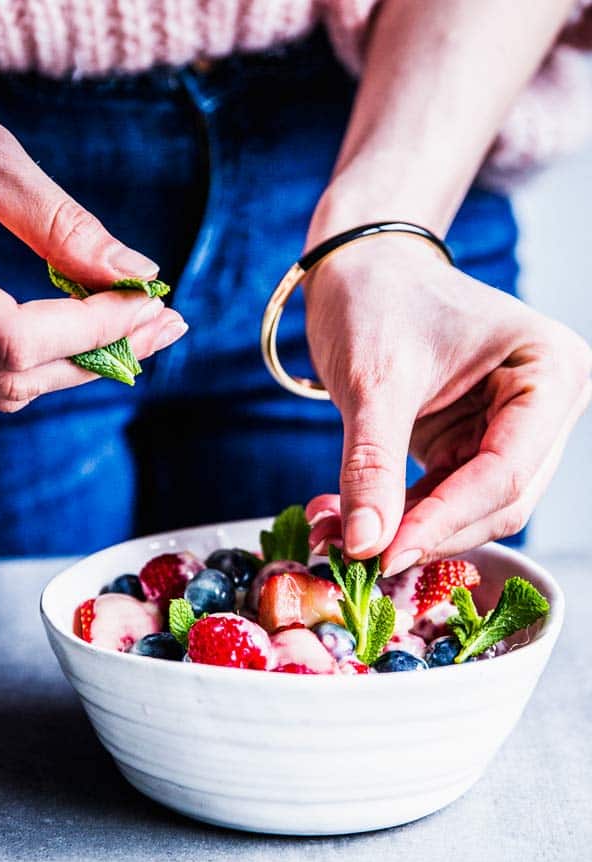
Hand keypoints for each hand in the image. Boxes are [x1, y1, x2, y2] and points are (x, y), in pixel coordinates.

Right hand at [0, 119, 186, 411]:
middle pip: (21, 378)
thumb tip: (136, 271)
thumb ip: (53, 220)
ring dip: (81, 362)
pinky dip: (47, 358)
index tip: (155, 302)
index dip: (95, 328)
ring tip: (142, 332)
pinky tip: (86, 334)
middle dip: (105, 353)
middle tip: (169, 327)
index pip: (22, 342)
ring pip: (9, 384)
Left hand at [303, 235, 590, 574]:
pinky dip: (409, 515)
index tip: (384, 554)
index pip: (506, 471)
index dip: (445, 521)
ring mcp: (516, 426)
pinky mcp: (477, 441)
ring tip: (349, 538)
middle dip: (431, 532)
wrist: (361, 267)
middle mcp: (547, 402)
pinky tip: (363, 521)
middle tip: (363, 556)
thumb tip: (364, 546)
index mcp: (549, 370)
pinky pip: (450, 496)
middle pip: (501, 499)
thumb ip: (372, 466)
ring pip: (476, 508)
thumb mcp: (375, 380)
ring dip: (417, 531)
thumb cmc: (377, 298)